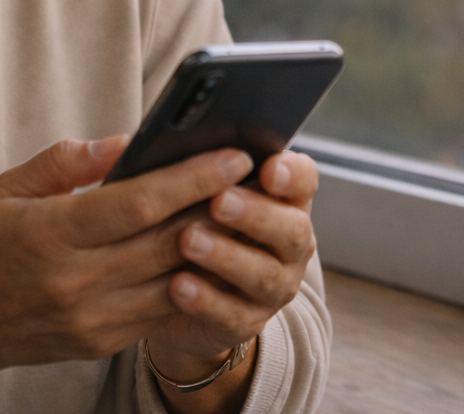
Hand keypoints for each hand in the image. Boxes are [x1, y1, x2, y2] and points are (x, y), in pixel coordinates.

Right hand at [0, 137, 255, 375]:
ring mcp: (92, 319)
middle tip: (258, 176)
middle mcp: (75, 282)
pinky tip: (212, 251)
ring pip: (174, 280)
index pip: (138, 203)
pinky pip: (160, 310)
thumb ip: (68, 163)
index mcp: (50, 235)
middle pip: (167, 241)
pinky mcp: (101, 342)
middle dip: (219, 206)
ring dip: (215, 246)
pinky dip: (191, 280)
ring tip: (245, 210)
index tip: (233, 155)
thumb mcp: (8, 189)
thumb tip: (128, 141)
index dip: (192, 178)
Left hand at [144, 150, 318, 374]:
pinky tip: (178, 285)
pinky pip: (232, 315)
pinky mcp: (246, 322)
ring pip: (264, 275)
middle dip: (256, 214)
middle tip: (219, 201)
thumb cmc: (195, 219)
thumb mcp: (200, 189)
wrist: (183, 289)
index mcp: (285, 201)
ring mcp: (274, 286)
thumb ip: (199, 166)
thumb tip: (159, 141)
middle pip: (291, 230)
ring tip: (189, 240)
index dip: (292, 175)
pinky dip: (206, 301)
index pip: (304, 181)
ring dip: (227, 256)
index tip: (268, 167)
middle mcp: (290, 244)